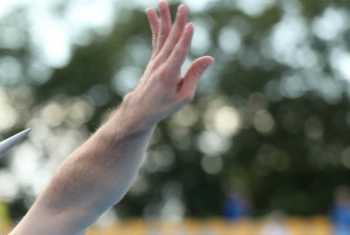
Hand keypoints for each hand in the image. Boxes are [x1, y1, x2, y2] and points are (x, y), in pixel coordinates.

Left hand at [123, 1, 213, 128]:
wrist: (140, 110)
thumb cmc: (164, 106)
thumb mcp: (183, 97)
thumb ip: (195, 76)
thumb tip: (209, 58)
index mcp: (169, 74)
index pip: (179, 53)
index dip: (185, 39)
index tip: (190, 25)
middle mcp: (160, 64)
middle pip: (170, 40)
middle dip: (177, 23)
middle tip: (183, 6)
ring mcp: (156, 60)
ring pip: (161, 35)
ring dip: (163, 18)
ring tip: (162, 2)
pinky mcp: (154, 59)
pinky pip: (156, 38)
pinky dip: (155, 25)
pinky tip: (151, 12)